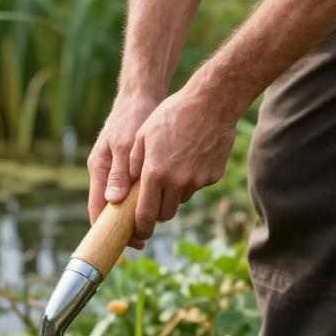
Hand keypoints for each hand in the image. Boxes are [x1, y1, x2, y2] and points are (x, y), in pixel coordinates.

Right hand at [87, 92, 160, 232]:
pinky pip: (136, 191)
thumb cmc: (132, 117)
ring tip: (153, 225)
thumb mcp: (124, 143)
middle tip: (143, 240)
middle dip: (125, 227)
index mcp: (99, 169)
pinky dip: (146, 200)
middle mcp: (106, 174)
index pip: (96, 209)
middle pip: (111, 210)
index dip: (106, 230)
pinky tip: (160, 205)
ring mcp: (118, 171)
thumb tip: (113, 200)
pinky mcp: (131, 167)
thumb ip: (119, 171)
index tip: (124, 243)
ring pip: (125, 202)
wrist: (142, 96)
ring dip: (137, 214)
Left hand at [129, 86, 235, 242]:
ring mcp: (197, 180)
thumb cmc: (172, 114)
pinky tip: (189, 159)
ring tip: (170, 172)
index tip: (137, 232)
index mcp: (155, 173)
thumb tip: (122, 192)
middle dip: (156, 213)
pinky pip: (197, 186)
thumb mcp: (143, 135)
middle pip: (165, 214)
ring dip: (173, 195)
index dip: (140, 228)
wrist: (212, 103)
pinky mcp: (213, 176)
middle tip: (151, 205)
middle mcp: (177, 182)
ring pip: (181, 200)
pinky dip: (190, 181)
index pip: (145, 214)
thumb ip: (132, 165)